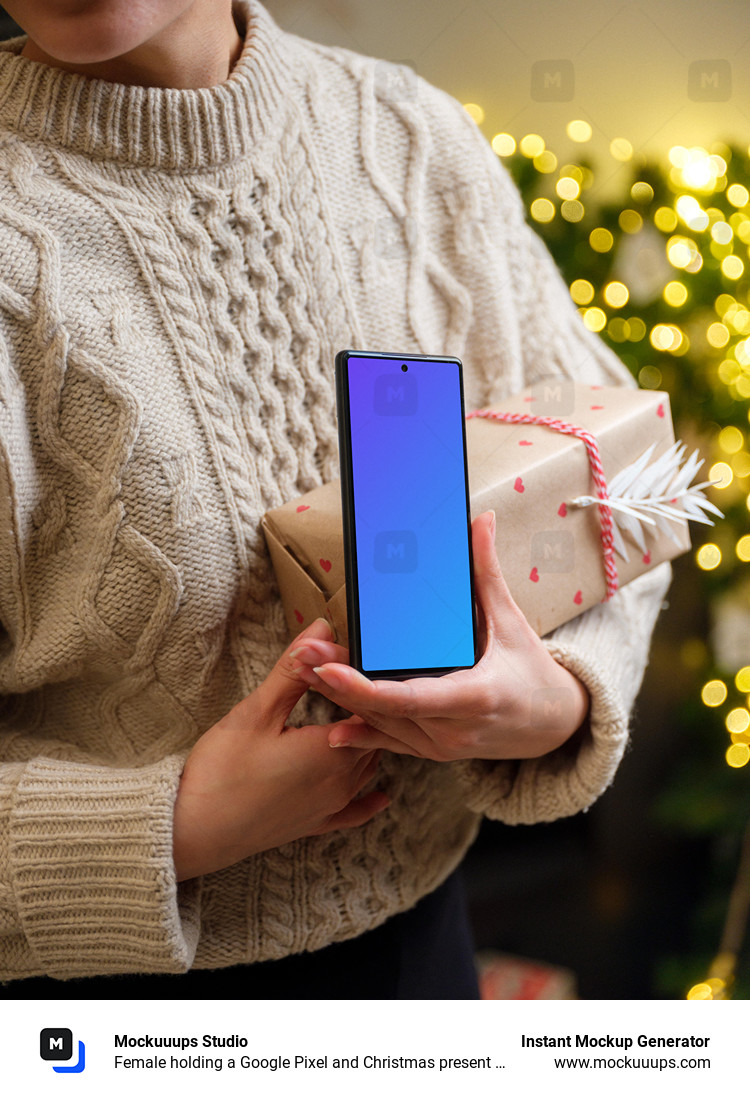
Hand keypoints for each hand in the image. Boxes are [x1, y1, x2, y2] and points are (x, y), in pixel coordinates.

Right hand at [172, 618, 387, 881]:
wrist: (194, 832)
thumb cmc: (223, 769)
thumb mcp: (257, 711)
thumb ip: (295, 670)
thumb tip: (322, 629)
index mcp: (332, 749)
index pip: (365, 706)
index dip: (360, 682)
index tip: (355, 661)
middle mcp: (342, 780)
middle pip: (370, 737)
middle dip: (365, 710)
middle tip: (356, 685)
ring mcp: (331, 807)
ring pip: (366, 769)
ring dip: (366, 744)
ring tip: (364, 720)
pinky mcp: (315, 825)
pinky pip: (354, 811)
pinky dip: (369, 799)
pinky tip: (381, 796)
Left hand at [292, 511, 588, 761]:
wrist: (555, 727)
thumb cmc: (534, 672)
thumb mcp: (512, 622)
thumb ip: (487, 572)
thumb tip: (482, 520)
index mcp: (475, 696)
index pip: (411, 697)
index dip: (365, 688)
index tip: (329, 669)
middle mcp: (454, 730)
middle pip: (383, 711)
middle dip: (337, 684)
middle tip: (299, 656)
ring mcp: (442, 747)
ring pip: (381, 727)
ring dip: (340, 701)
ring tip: (302, 670)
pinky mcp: (434, 752)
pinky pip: (390, 743)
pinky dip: (359, 731)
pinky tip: (330, 726)